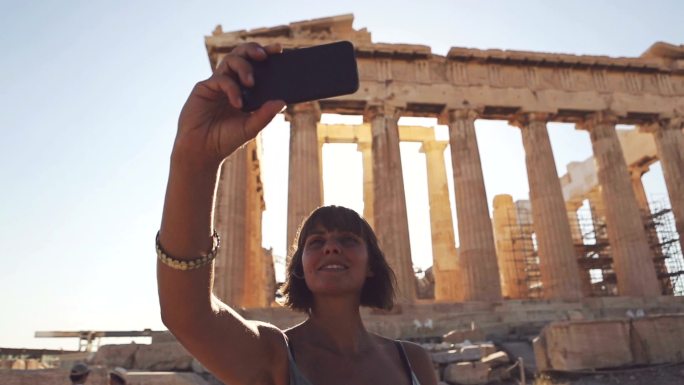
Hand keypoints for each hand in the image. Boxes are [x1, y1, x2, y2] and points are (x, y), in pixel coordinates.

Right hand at [174, 42, 285, 168]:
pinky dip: (232, 88)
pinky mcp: (204, 87)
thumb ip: (265, 115)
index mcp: (245, 89)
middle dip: (253, 50)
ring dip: (244, 67)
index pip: (257, 65)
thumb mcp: (250, 128)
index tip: (280, 49)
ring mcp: (218, 83)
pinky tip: (238, 103)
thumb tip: (282, 102)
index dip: (267, 54)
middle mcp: (232, 82)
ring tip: (251, 82)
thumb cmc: (226, 139)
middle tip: (265, 55)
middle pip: (242, 55)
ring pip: (230, 60)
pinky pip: (221, 79)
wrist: (202, 151)